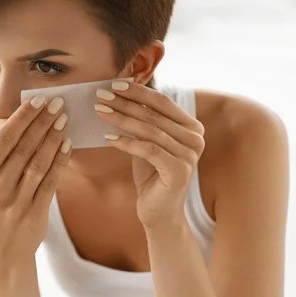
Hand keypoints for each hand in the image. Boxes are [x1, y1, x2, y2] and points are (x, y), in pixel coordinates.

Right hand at [0, 96, 71, 255]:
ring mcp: (15, 202)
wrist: (3, 248)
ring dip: (53, 138)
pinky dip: (60, 160)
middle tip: (57, 103)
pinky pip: (51, 181)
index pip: (4, 139)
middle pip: (23, 147)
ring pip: (38, 162)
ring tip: (64, 119)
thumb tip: (20, 119)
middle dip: (42, 121)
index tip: (38, 99)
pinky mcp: (34, 213)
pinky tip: (67, 144)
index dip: (22, 117)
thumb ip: (1, 155)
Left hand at [95, 81, 204, 227]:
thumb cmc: (151, 174)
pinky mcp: (179, 170)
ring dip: (121, 119)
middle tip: (101, 95)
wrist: (159, 212)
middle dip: (125, 102)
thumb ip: (143, 120)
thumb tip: (120, 93)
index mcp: (192, 127)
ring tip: (99, 112)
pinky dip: (126, 142)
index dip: (138, 91)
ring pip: (149, 130)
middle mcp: (196, 138)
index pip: (163, 102)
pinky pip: (148, 150)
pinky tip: (107, 138)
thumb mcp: (148, 142)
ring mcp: (190, 155)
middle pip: (154, 114)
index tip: (114, 84)